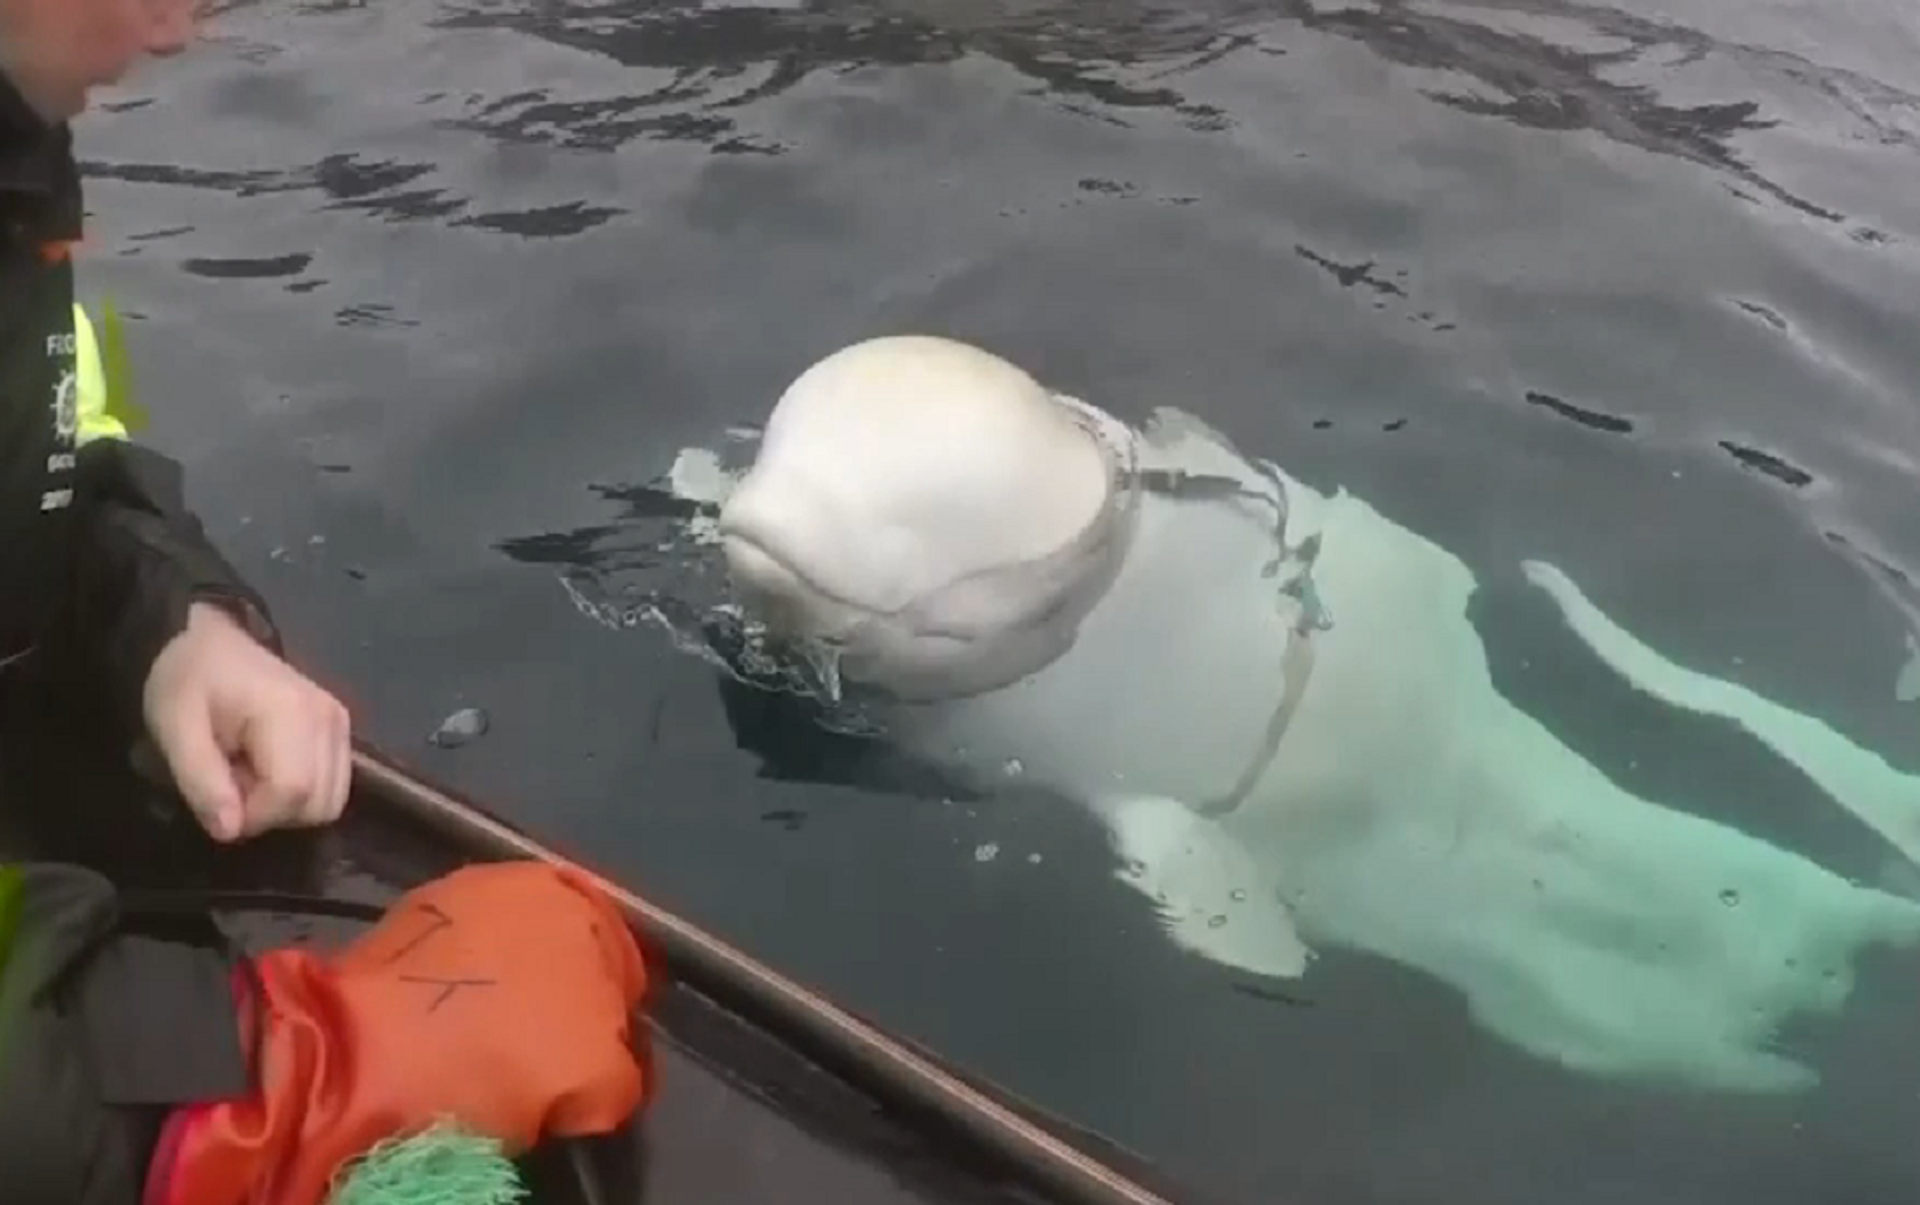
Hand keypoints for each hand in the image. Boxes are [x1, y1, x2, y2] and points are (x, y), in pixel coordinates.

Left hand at [142, 601, 352, 841]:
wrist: (207, 640)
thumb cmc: (186, 680)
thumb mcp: (175, 729)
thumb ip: (202, 782)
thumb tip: (231, 831)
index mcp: (289, 712)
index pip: (293, 791)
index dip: (255, 815)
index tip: (217, 803)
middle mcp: (329, 719)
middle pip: (319, 804)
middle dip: (271, 813)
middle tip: (231, 785)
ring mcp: (341, 724)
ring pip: (330, 802)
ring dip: (287, 807)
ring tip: (248, 776)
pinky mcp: (342, 730)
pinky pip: (333, 787)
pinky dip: (302, 794)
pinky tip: (268, 769)